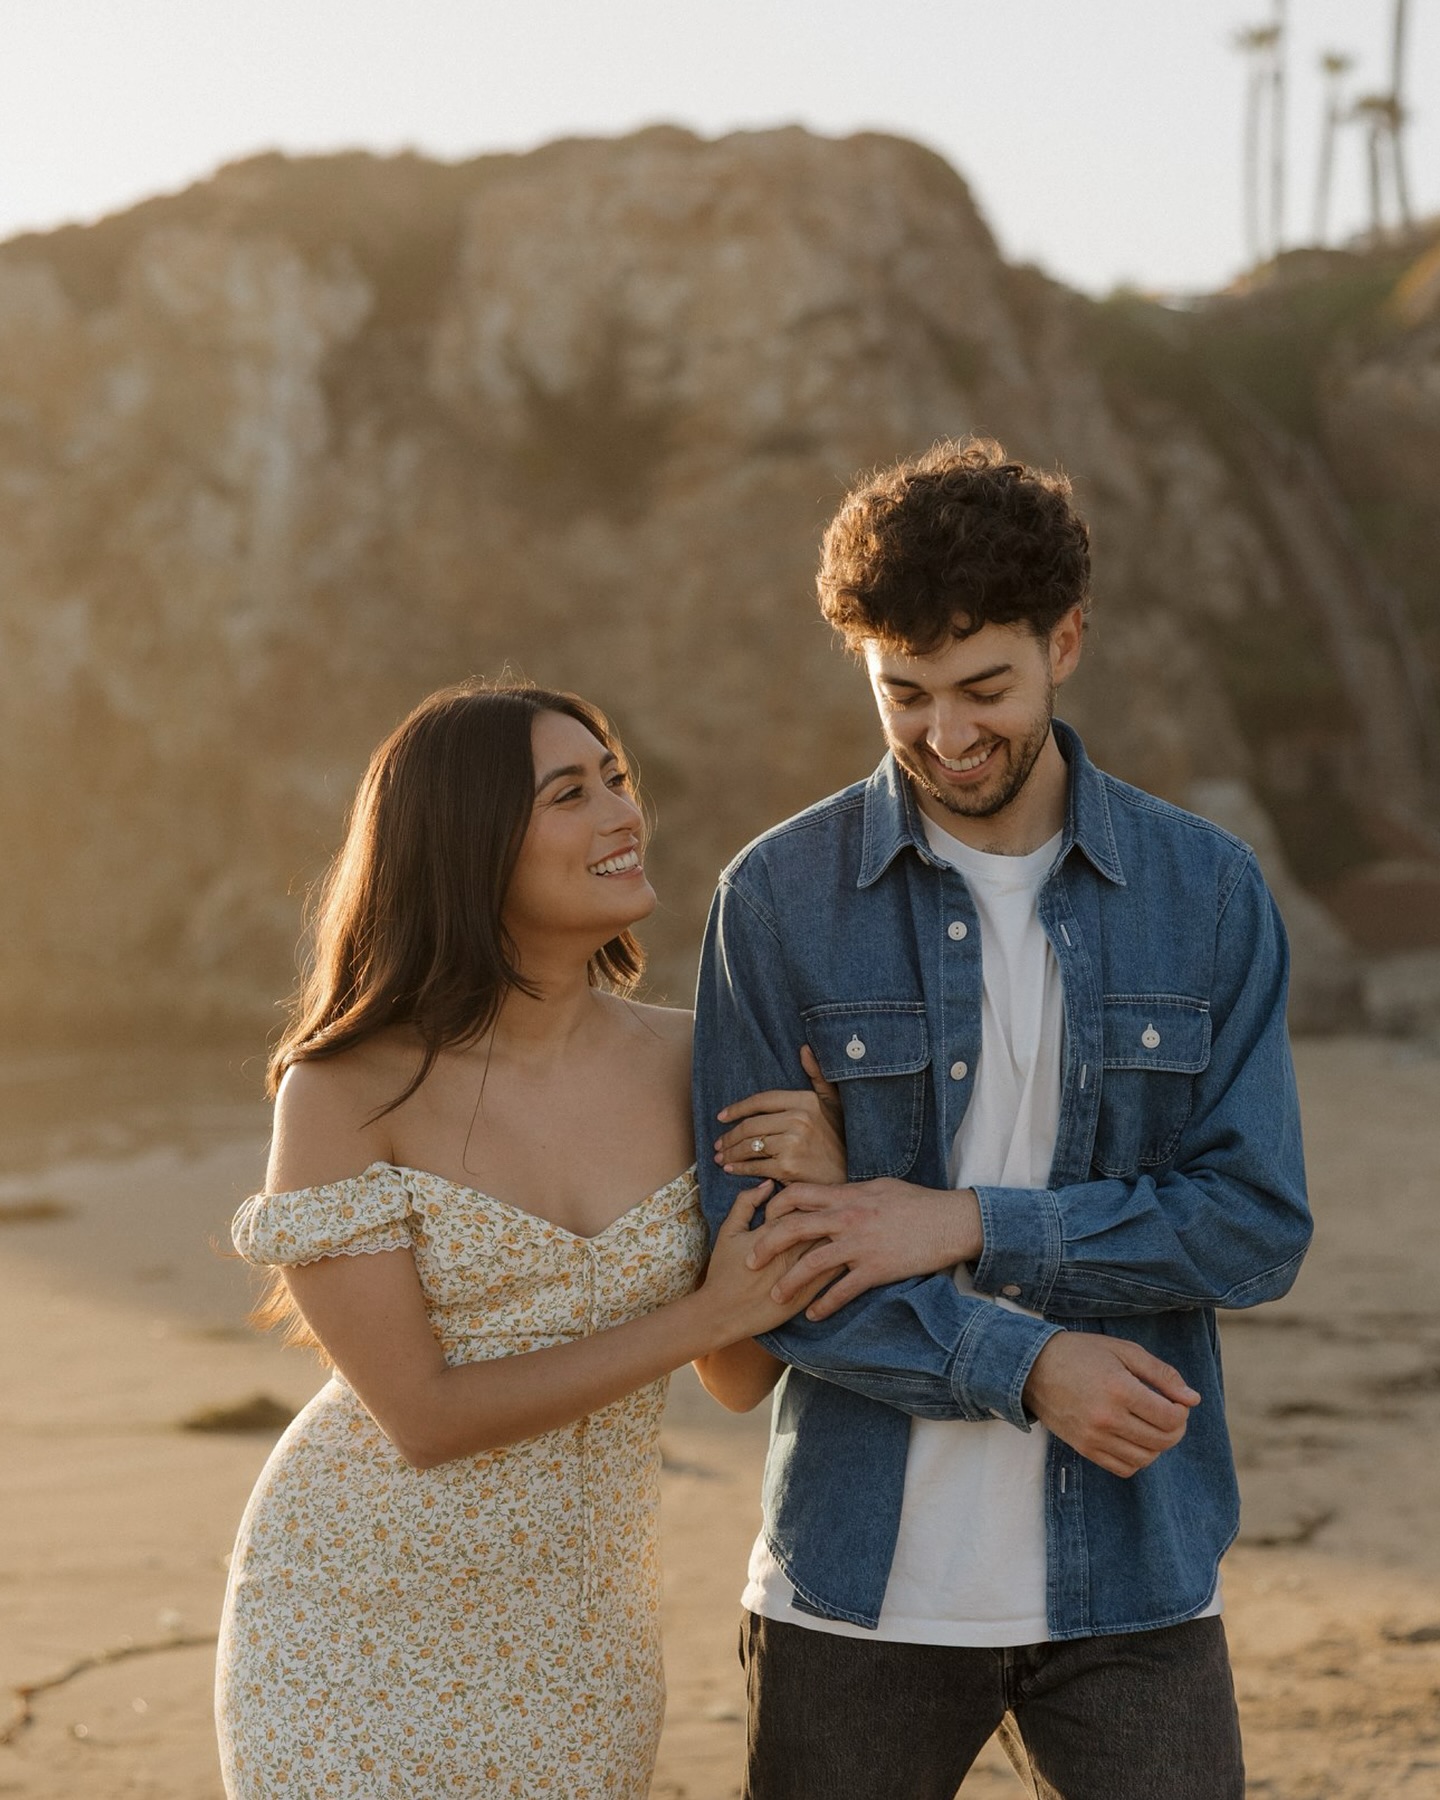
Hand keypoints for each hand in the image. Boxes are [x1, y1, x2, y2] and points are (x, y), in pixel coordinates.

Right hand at [696, 1184, 830, 1340]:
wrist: (720, 1313)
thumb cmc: (723, 1271)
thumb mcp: (728, 1232)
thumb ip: (745, 1203)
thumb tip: (768, 1184)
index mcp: (772, 1232)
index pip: (802, 1208)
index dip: (813, 1203)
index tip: (819, 1202)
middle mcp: (789, 1251)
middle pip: (821, 1226)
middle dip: (833, 1218)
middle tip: (842, 1214)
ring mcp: (798, 1275)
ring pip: (830, 1249)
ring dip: (841, 1240)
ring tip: (847, 1233)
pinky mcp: (805, 1296)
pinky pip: (831, 1277)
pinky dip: (841, 1265)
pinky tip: (845, 1258)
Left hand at [714, 1045, 846, 1184]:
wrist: (848, 1177)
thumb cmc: (839, 1139)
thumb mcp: (834, 1102)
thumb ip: (818, 1075)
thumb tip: (804, 1048)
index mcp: (805, 1102)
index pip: (762, 1100)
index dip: (738, 1108)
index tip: (722, 1116)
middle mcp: (798, 1120)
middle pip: (751, 1125)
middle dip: (730, 1136)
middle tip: (719, 1143)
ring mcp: (792, 1144)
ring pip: (750, 1146)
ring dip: (730, 1153)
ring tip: (721, 1157)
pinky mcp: (787, 1167)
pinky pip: (755, 1166)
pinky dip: (739, 1169)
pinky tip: (732, 1170)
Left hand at [743, 1179, 983, 1319]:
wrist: (951, 1221)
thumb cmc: (918, 1202)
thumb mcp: (880, 1187)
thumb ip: (851, 1192)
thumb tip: (832, 1193)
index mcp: (847, 1195)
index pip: (797, 1195)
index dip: (774, 1207)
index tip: (762, 1220)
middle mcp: (848, 1218)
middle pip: (794, 1228)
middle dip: (767, 1245)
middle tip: (749, 1261)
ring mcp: (861, 1245)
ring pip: (813, 1264)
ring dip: (790, 1282)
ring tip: (774, 1297)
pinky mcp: (876, 1269)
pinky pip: (843, 1290)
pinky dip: (826, 1305)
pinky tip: (814, 1315)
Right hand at [1022, 1333, 1199, 1477]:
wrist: (1033, 1368)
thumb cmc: (1081, 1354)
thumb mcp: (1124, 1351)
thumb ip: (1162, 1374)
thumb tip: (1193, 1399)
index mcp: (1120, 1389)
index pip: (1170, 1418)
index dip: (1182, 1411)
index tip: (1176, 1401)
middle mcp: (1108, 1418)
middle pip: (1162, 1441)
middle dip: (1175, 1429)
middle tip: (1168, 1413)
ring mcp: (1095, 1438)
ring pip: (1146, 1458)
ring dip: (1158, 1444)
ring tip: (1151, 1425)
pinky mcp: (1085, 1449)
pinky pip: (1125, 1468)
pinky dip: (1138, 1458)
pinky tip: (1134, 1438)